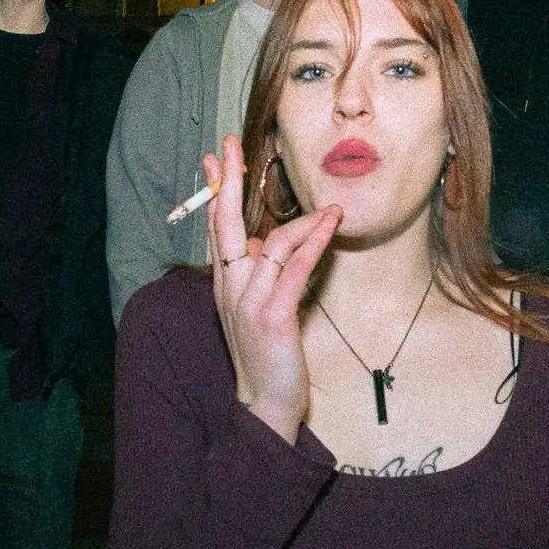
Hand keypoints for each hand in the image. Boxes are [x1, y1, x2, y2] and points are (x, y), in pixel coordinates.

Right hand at [204, 135, 341, 443]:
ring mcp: (248, 301)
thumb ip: (257, 275)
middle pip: (226, 224)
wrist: (265, 403)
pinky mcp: (271, 316)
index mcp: (224, 284)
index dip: (217, 191)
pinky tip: (330, 224)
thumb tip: (262, 242)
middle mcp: (230, 287)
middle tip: (230, 145)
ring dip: (303, 220)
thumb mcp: (256, 308)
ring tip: (332, 209)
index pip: (216, 228)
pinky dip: (314, 242)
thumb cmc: (267, 355)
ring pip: (272, 242)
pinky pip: (294, 268)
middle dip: (229, 182)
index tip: (217, 159)